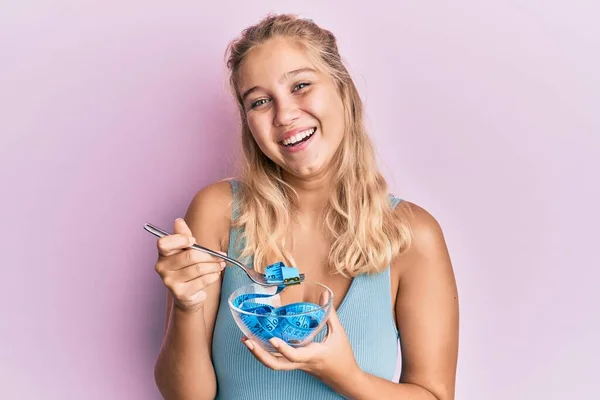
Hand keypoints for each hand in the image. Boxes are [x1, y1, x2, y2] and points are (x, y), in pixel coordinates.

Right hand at [154, 218, 224, 312]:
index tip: (194, 241)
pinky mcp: (181, 293)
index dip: (180, 240)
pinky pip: (202, 281)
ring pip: (198, 269)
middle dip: (209, 255)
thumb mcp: (186, 251)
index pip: (164, 243)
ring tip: (220, 265)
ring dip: (214, 266)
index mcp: (162, 254)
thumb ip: (183, 236)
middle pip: (189, 256)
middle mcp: (162, 268)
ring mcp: (170, 282)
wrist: (187, 296)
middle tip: (221, 256)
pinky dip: (212, 276)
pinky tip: (215, 274)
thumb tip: (178, 221)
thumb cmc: (187, 269)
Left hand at [242, 307, 362, 386]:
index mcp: (313, 355)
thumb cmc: (343, 356)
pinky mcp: (296, 366)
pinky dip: (267, 354)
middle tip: (247, 341)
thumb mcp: (339, 334)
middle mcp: (302, 363)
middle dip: (260, 355)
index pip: (295, 355)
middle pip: (276, 365)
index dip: (283, 348)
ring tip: (247, 341)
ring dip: (259, 355)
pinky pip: (279, 362)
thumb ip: (329, 314)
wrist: (345, 379)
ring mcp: (298, 366)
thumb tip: (325, 295)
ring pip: (275, 365)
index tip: (272, 339)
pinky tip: (260, 343)